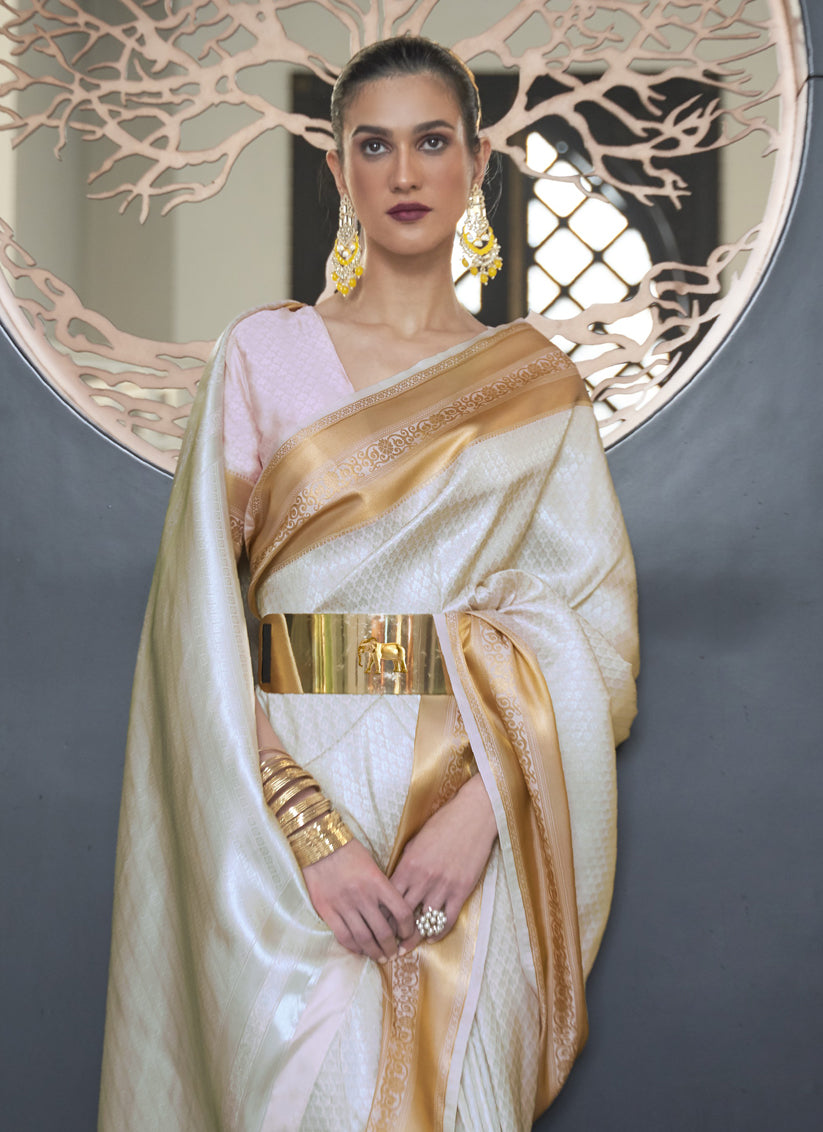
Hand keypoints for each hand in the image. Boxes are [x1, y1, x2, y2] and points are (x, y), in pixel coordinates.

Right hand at [302, 838, 417, 962]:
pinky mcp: (327, 910)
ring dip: (374, 952)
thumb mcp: (373, 864)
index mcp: (378, 882)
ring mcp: (344, 905)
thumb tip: (393, 911)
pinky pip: (344, 936)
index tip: (408, 934)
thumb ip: (382, 887)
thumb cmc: (349, 851)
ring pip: (364, 938)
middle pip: (383, 931)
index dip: (409, 928)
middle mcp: (363, 896)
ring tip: (379, 956)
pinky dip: (354, 947)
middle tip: (394, 953)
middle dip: (391, 947)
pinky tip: (360, 950)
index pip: (402, 912)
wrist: (319, 844)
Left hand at [390, 774, 497, 953]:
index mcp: (408, 865)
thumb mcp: (416, 841)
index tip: (376, 925)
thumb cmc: (442, 824)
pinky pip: (447, 919)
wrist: (472, 816)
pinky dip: (437, 932)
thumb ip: (405, 863)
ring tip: (405, 947)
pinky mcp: (461, 890)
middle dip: (393, 932)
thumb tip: (395, 882)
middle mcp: (423, 879)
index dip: (381, 915)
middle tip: (386, 944)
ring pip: (424, 922)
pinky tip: (431, 937)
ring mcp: (443, 886)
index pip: (388, 898)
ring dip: (413, 938)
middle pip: (403, 915)